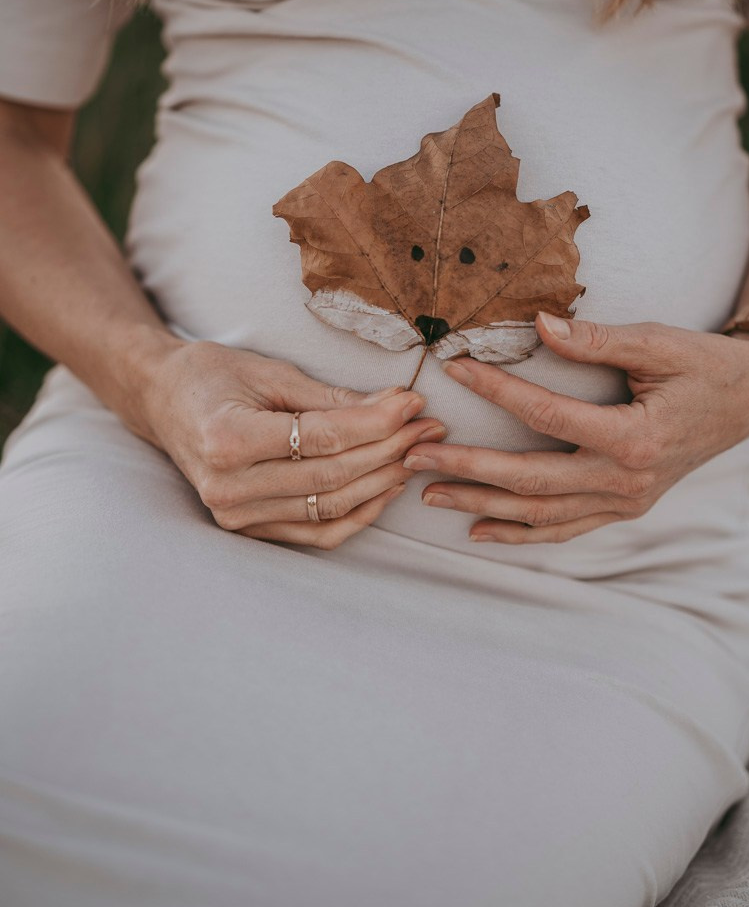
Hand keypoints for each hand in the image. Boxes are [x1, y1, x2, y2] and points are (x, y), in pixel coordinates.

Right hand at [138, 339, 445, 548]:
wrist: (162, 401)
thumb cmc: (212, 375)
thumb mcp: (270, 373)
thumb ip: (332, 397)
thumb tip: (397, 405)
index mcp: (228, 439)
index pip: (324, 438)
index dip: (378, 423)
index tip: (414, 404)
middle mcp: (229, 487)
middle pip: (333, 474)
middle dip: (390, 448)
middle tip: (428, 426)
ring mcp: (235, 516)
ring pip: (331, 507)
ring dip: (382, 481)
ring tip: (415, 451)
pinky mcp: (247, 530)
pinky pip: (317, 533)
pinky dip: (358, 514)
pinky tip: (386, 487)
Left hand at [403, 312, 748, 543]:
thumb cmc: (706, 366)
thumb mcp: (659, 343)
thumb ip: (597, 338)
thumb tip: (540, 325)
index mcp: (634, 439)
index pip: (546, 417)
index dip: (497, 391)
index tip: (455, 369)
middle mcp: (626, 482)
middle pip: (530, 481)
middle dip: (467, 470)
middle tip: (415, 458)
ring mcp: (625, 502)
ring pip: (540, 514)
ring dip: (482, 507)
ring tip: (431, 495)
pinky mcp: (624, 508)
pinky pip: (564, 529)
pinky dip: (521, 533)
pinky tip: (481, 532)